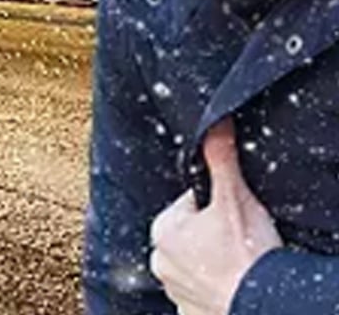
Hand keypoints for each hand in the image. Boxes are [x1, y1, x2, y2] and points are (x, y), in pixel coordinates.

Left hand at [149, 119, 282, 314]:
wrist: (260, 302)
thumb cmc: (247, 253)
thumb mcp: (234, 197)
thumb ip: (219, 159)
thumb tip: (214, 124)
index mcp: (162, 229)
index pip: (189, 204)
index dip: (214, 206)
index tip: (231, 215)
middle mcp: (158, 261)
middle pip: (190, 235)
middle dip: (211, 234)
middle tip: (237, 240)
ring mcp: (172, 288)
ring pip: (193, 264)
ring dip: (211, 261)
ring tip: (236, 262)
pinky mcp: (188, 310)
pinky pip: (197, 292)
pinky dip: (211, 287)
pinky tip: (228, 282)